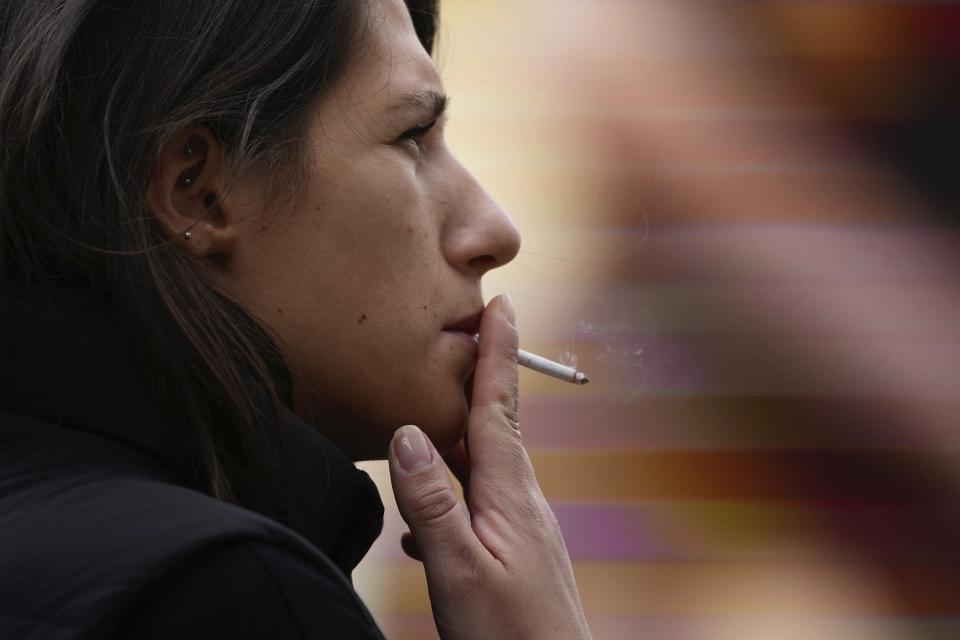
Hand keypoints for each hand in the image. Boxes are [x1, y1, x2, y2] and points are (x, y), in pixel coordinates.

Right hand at [388, 294, 591, 639]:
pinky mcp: (518, 556)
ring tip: (439, 413)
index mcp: (509, 495)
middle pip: (497, 425)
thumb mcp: (459, 571)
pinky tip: (429, 519)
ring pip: (487, 464)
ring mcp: (524, 529)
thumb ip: (432, 504)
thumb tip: (407, 431)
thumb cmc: (510, 639)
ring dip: (464, 431)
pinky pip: (481, 505)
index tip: (501, 303)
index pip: (497, 408)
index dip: (499, 353)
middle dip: (485, 375)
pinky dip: (454, 492)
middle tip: (473, 332)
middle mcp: (523, 502)